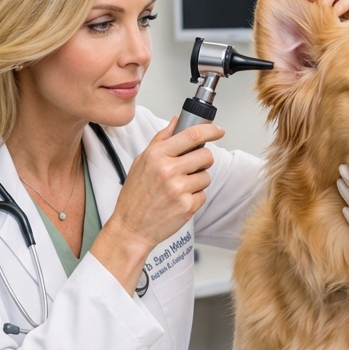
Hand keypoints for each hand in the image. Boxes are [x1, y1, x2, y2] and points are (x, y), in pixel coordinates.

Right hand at [92, 120, 223, 293]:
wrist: (131, 228)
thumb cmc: (134, 196)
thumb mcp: (141, 162)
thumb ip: (161, 139)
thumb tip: (177, 121)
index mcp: (157, 155)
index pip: (192, 135)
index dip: (210, 130)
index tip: (218, 131)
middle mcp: (168, 170)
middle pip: (205, 155)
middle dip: (203, 160)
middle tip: (193, 167)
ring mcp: (179, 188)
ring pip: (206, 176)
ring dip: (198, 181)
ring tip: (179, 188)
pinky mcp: (187, 206)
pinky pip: (203, 195)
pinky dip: (194, 198)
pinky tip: (178, 201)